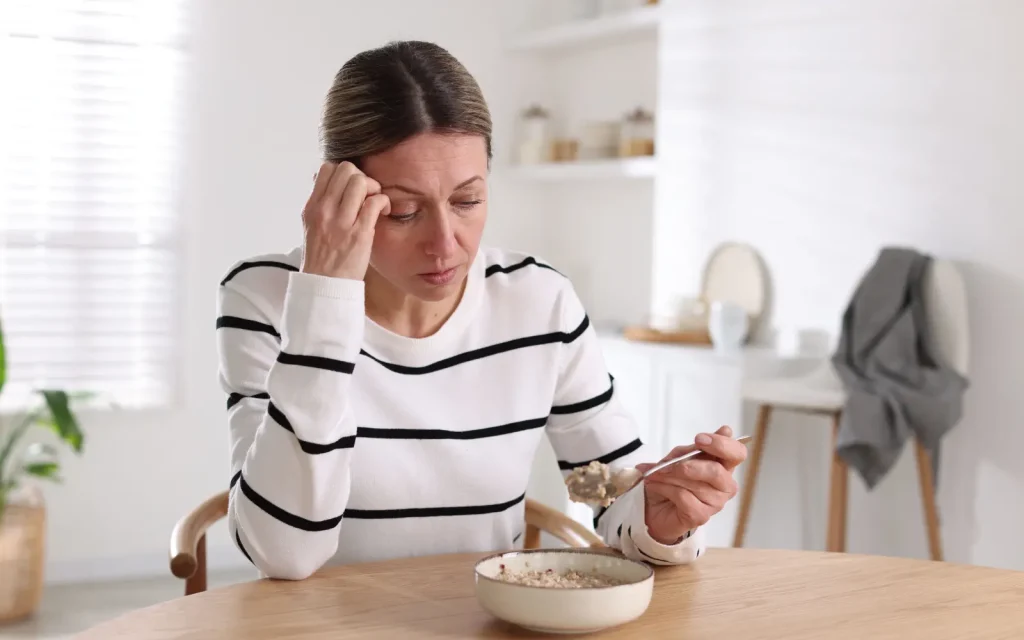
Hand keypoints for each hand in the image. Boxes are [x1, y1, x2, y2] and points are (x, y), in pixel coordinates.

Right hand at [301, 161, 390, 279]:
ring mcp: (341, 222)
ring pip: (360, 181)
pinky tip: (384, 212)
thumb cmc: (323, 257)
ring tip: (375, 202)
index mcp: (312, 207)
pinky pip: (375, 202)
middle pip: (346, 169)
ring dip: (374, 187)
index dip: (344, 172)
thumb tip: (322, 178)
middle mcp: (324, 211)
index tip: (351, 188)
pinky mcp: (360, 234)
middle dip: (362, 176)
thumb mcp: (311, 225)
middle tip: (367, 194)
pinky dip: (383, 202)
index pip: (327, 168)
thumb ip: (320, 202)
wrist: (325, 285)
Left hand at [637, 426, 746, 544]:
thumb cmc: (670, 480)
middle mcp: (724, 485)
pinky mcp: (701, 516)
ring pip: (695, 484)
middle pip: (718, 471)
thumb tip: (726, 430)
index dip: (722, 444)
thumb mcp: (678, 457)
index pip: (737, 453)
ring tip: (655, 474)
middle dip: (691, 465)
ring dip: (670, 476)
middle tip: (670, 463)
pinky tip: (657, 486)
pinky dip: (666, 488)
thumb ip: (697, 448)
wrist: (652, 506)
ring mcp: (715, 503)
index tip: (699, 439)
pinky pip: (684, 497)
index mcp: (723, 466)